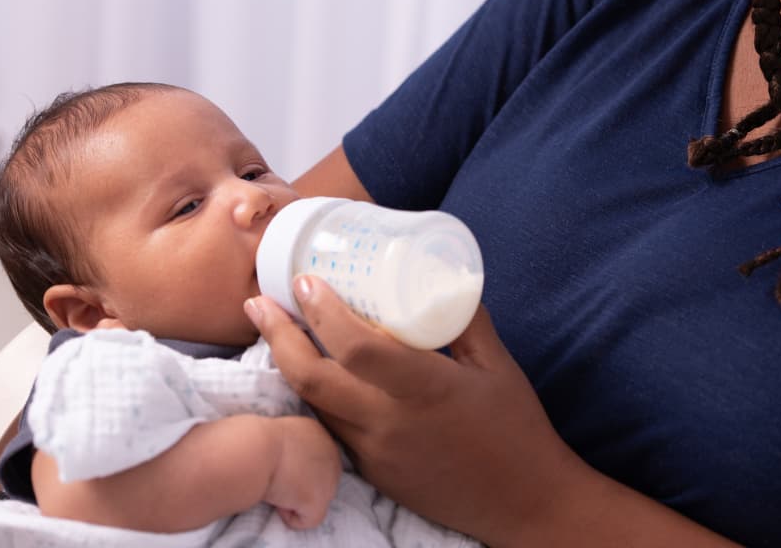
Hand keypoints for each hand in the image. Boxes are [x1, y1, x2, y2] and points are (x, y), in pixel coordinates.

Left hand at [246, 276, 587, 545]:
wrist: (522, 503)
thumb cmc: (516, 427)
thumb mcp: (498, 364)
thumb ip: (465, 320)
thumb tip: (441, 277)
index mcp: (425, 389)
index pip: (356, 348)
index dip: (322, 312)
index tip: (305, 280)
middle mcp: (390, 422)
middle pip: (312, 378)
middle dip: (276, 335)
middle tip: (257, 301)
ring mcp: (376, 452)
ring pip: (314, 404)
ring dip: (287, 364)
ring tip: (273, 328)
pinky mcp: (373, 472)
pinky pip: (333, 427)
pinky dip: (316, 394)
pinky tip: (313, 371)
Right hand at [263, 415, 341, 529]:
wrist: (254, 449)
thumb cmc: (252, 439)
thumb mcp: (275, 435)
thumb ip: (286, 446)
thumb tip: (281, 461)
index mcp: (317, 433)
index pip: (312, 459)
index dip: (293, 468)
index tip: (272, 466)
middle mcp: (331, 452)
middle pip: (319, 480)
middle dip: (298, 484)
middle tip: (273, 480)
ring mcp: (329, 478)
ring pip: (314, 500)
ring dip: (294, 500)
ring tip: (274, 489)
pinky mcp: (320, 500)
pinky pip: (308, 520)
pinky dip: (290, 517)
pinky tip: (276, 503)